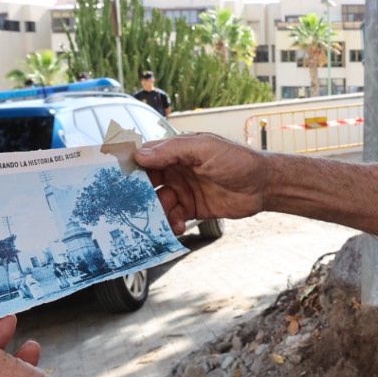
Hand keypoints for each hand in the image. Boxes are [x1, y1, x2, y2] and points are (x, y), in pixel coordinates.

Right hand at [131, 134, 271, 233]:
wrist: (263, 186)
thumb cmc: (238, 160)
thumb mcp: (205, 149)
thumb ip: (173, 150)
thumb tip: (140, 154)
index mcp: (176, 151)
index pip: (145, 158)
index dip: (129, 168)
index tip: (114, 180)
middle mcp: (176, 170)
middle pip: (146, 184)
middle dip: (138, 196)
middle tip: (130, 208)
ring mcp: (183, 190)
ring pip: (157, 204)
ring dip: (155, 213)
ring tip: (162, 219)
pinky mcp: (191, 209)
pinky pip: (171, 218)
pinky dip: (169, 224)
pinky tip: (176, 227)